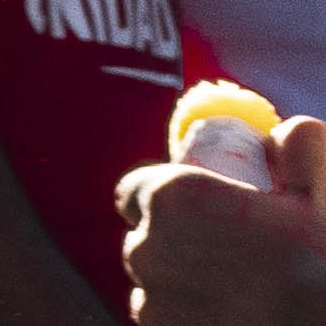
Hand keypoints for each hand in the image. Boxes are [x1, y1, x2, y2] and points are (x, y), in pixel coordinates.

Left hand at [129, 116, 325, 319]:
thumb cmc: (324, 263)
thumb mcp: (325, 188)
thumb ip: (300, 146)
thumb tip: (280, 136)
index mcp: (172, 198)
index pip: (137, 191)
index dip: (168, 201)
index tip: (203, 214)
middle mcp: (147, 249)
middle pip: (146, 239)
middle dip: (179, 244)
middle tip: (230, 257)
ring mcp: (153, 304)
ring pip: (154, 286)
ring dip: (183, 285)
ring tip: (236, 292)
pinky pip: (166, 321)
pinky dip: (190, 318)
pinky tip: (230, 317)